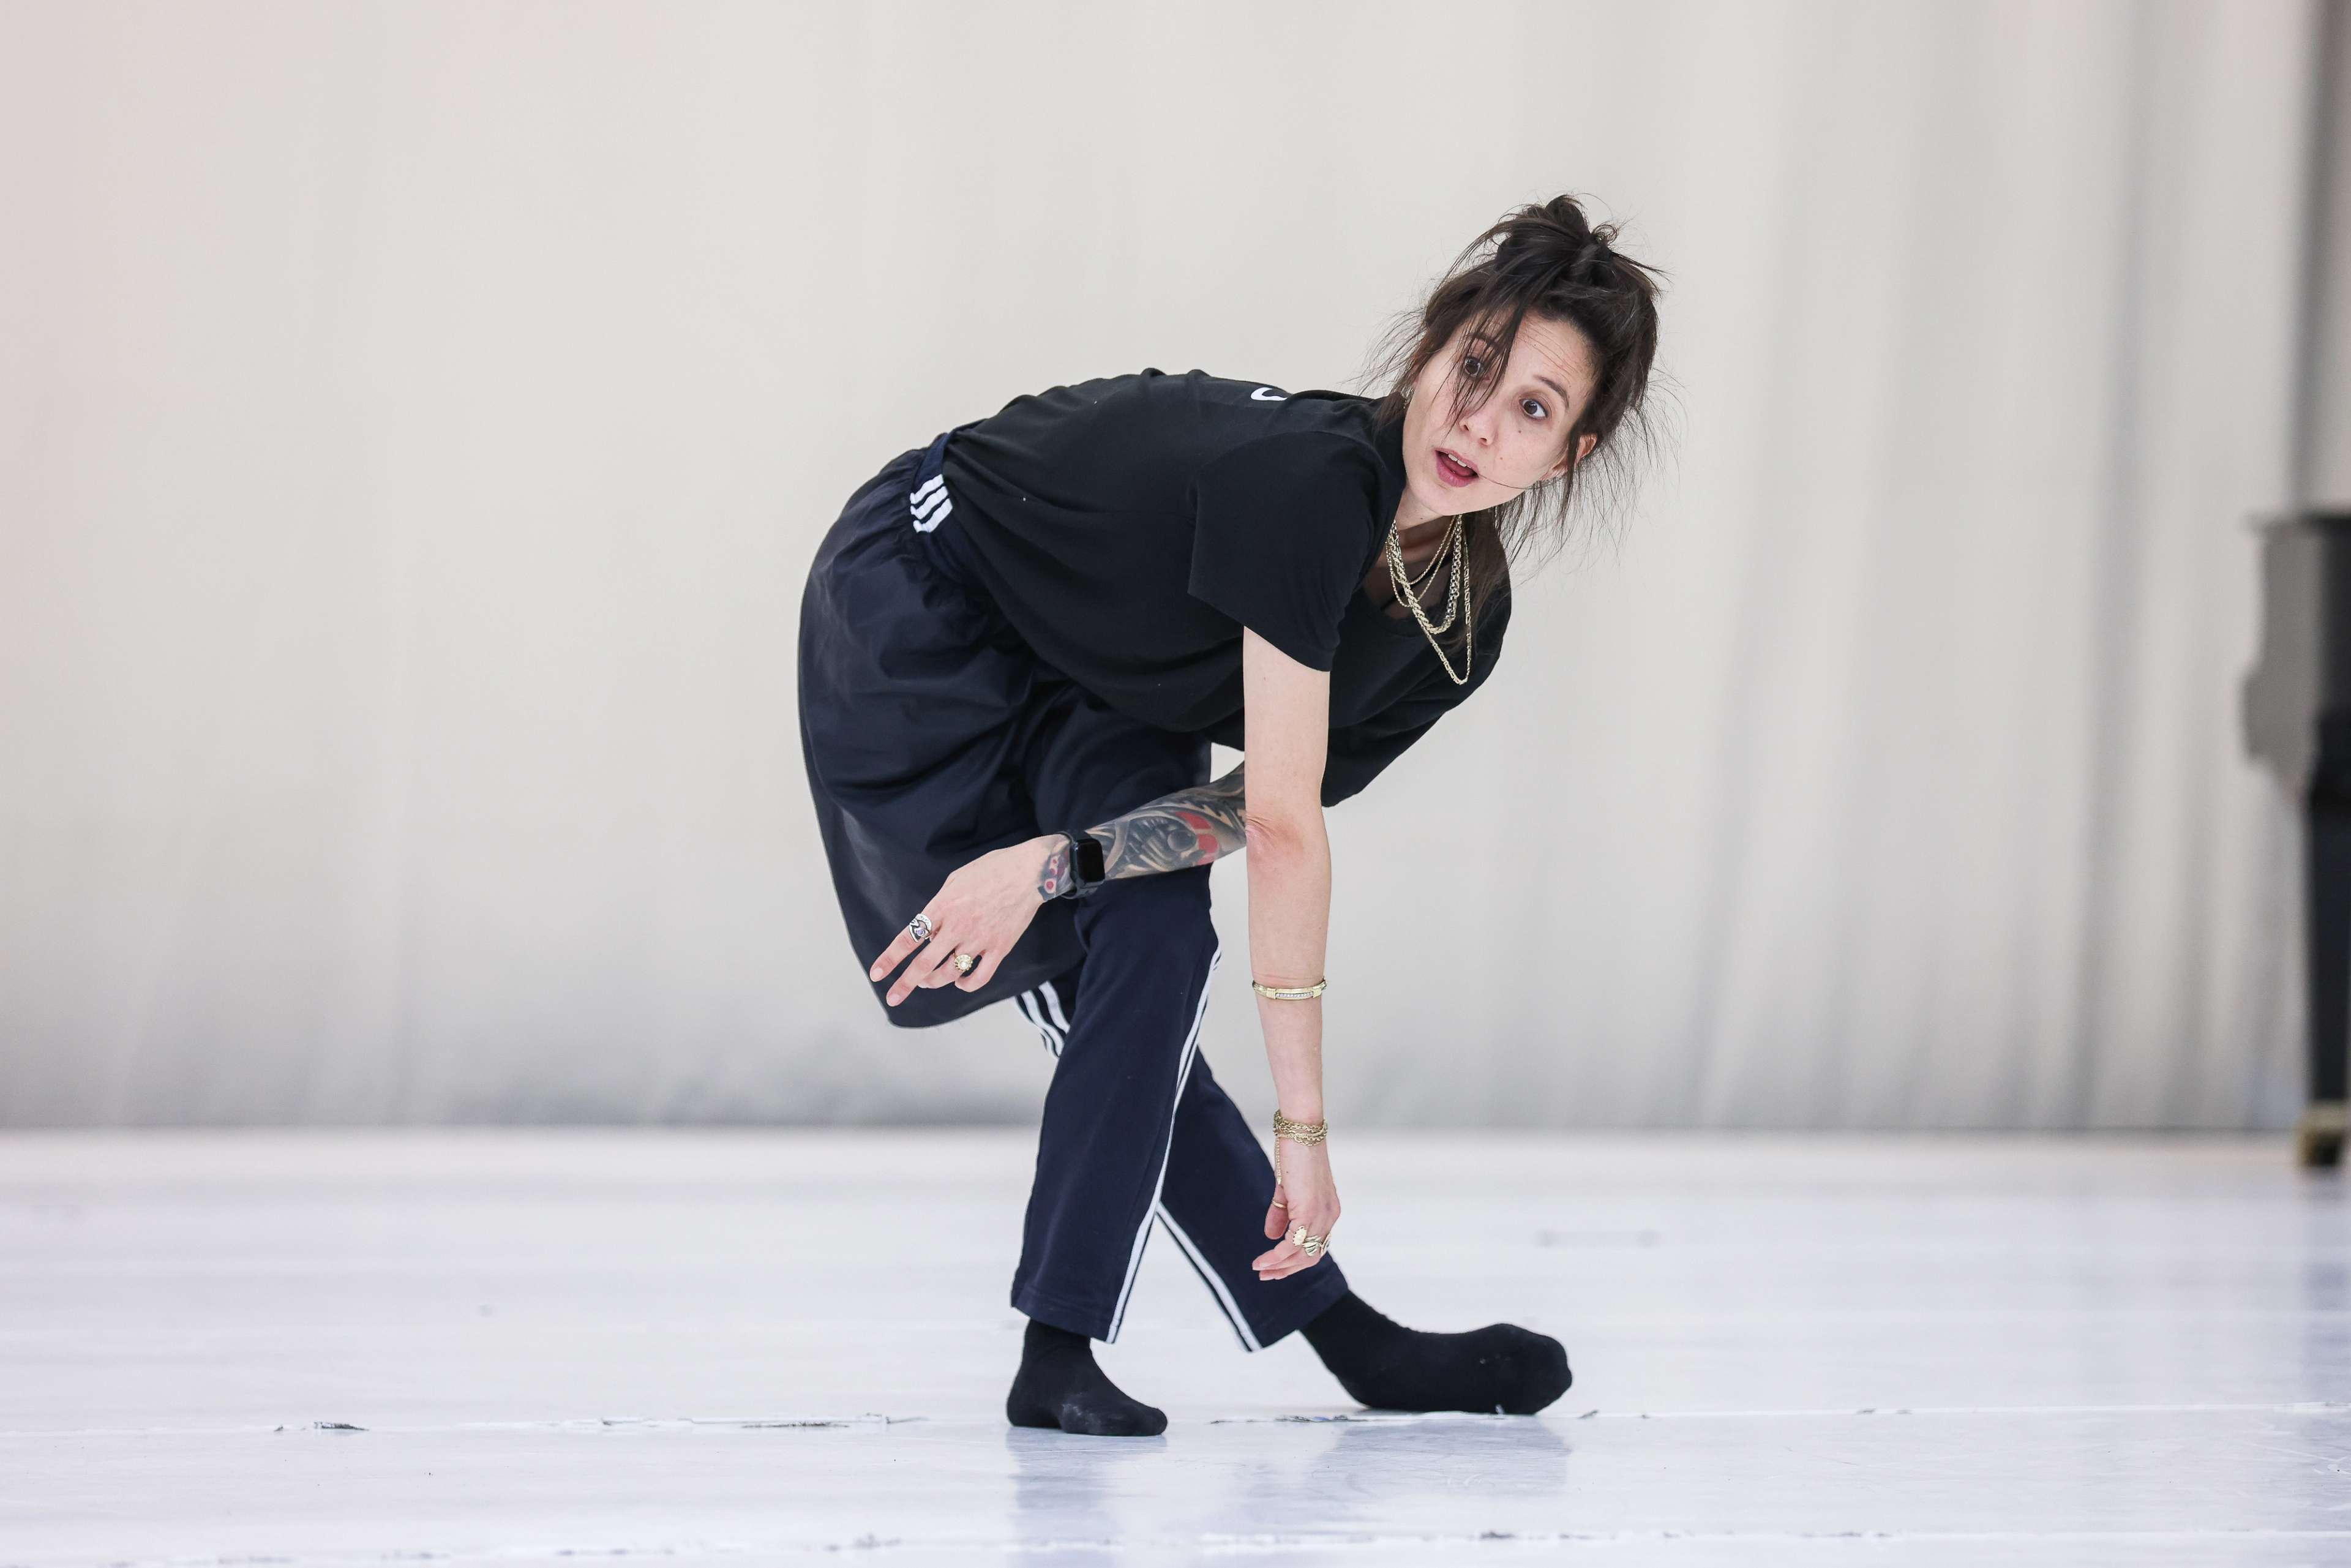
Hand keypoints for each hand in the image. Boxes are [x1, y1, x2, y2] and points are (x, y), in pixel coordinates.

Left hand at [866, 834, 1063, 1004]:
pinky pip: (979, 977)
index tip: (877, 974)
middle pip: (924, 963)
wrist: (1030, 871)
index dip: (890, 958)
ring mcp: (979, 939)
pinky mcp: (999, 948)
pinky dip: (966, 985)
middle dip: (905, 984)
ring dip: (934, 982)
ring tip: (927, 982)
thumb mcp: (956, 879)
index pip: (910, 937)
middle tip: (893, 997)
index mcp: (943, 906)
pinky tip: (960, 982)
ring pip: (949, 973)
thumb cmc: (991, 869)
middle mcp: (958, 926)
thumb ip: (939, 906)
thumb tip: (931, 932)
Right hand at [1253, 1136, 1336, 1278]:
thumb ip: (1281, 1213)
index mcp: (1328, 1211)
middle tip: (1265, 1275)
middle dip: (1287, 1269)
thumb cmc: (1295, 1152)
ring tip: (1259, 1269)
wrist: (1301, 1130)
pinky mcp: (1310, 1211)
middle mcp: (1329, 1216)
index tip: (1274, 1267)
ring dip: (1279, 1265)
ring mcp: (1322, 1215)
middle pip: (1311, 1257)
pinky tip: (1263, 1259)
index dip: (1295, 1260)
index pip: (1315, 1246)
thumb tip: (1271, 1237)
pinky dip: (1277, 1255)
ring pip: (1303, 1254)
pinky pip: (1293, 1243)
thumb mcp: (1287, 1189)